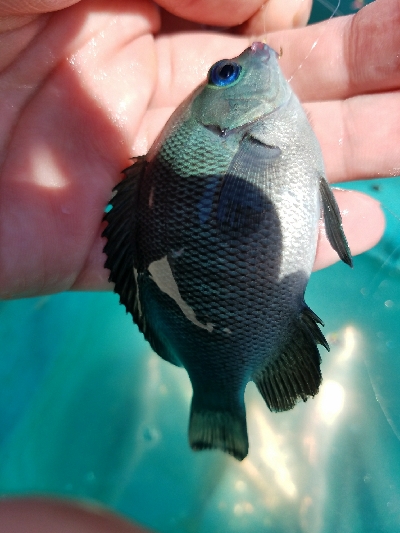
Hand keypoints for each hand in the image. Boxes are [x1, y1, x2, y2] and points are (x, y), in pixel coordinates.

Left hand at [0, 0, 392, 298]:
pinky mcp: (117, 247)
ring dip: (347, 160)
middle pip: (280, 90)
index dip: (283, 10)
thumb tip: (272, 8)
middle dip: (365, 76)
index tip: (291, 17)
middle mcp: (153, 94)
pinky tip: (353, 234)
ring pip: (261, 172)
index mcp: (141, 11)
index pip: (255, 15)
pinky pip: (210, 251)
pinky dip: (281, 246)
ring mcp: (142, 175)